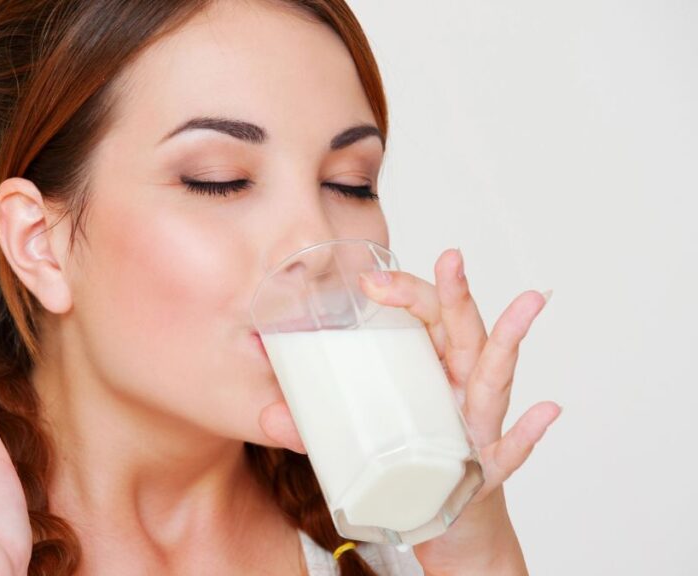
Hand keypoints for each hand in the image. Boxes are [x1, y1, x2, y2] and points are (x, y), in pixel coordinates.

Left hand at [258, 248, 559, 573]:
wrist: (444, 522)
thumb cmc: (405, 465)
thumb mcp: (355, 437)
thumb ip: (314, 425)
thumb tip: (270, 416)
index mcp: (430, 369)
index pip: (423, 317)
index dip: (405, 292)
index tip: (371, 280)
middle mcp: (460, 388)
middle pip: (461, 332)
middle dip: (456, 293)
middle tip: (451, 258)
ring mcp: (479, 425)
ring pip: (496, 377)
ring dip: (512, 339)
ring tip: (529, 301)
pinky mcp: (487, 469)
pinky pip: (512, 449)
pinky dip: (529, 431)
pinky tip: (546, 411)